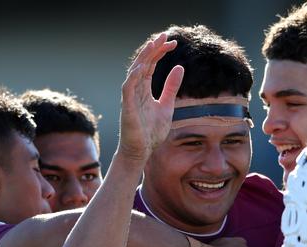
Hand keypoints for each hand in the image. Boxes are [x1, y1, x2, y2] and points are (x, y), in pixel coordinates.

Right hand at [118, 33, 184, 161]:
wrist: (143, 150)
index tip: (173, 43)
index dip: (160, 52)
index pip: (151, 64)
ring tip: (153, 44)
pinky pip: (128, 88)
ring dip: (143, 58)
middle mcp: (135, 90)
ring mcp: (130, 98)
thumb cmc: (151, 131)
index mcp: (144, 88)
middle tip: (165, 36)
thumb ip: (171, 87)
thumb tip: (180, 67)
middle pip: (143, 63)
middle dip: (153, 49)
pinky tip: (141, 67)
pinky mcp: (127, 108)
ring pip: (134, 72)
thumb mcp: (167, 105)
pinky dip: (133, 77)